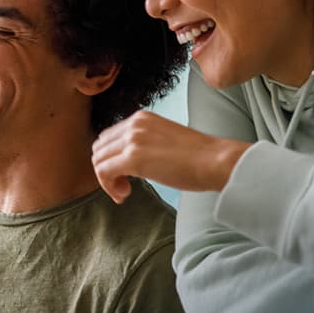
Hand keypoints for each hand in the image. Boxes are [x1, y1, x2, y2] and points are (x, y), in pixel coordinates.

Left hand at [92, 110, 248, 202]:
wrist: (215, 160)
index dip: (111, 159)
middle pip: (100, 148)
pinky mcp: (133, 158)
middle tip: (124, 186)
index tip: (125, 176)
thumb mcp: (164, 140)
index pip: (109, 137)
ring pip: (98, 160)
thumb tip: (128, 162)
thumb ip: (144, 144)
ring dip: (107, 180)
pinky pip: (103, 172)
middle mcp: (133, 124)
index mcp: (141, 117)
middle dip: (106, 169)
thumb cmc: (198, 157)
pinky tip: (124, 194)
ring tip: (125, 192)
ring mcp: (132, 139)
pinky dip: (108, 186)